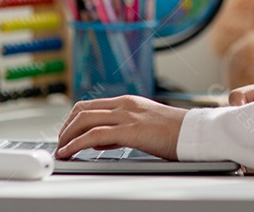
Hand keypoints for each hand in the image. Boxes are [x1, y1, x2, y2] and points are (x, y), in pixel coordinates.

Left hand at [55, 95, 186, 159]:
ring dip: (67, 136)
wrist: (194, 133)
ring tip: (61, 150)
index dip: (73, 120)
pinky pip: (94, 135)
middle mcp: (124, 105)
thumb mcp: (143, 126)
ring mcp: (126, 116)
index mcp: (128, 102)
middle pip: (82, 110)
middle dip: (65, 128)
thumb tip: (98, 140)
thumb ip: (119, 131)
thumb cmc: (174, 133)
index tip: (66, 134)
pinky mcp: (130, 130)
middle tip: (60, 143)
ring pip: (84, 120)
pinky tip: (70, 152)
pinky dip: (76, 144)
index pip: (90, 105)